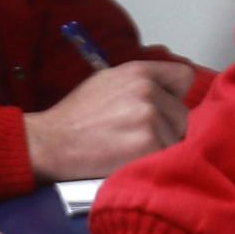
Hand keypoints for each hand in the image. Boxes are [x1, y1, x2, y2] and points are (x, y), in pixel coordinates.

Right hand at [24, 60, 193, 180]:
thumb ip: (140, 83)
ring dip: (160, 148)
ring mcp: (148, 117)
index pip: (183, 77)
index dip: (175, 95)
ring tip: (130, 149)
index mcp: (138, 72)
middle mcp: (146, 90)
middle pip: (183, 114)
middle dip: (167, 128)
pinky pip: (167, 156)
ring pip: (177, 138)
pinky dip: (151, 162)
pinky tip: (130, 160)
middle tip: (137, 137)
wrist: (50, 143)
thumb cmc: (76, 118)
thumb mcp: (106, 82)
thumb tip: (167, 92)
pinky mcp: (148, 144)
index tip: (164, 109)